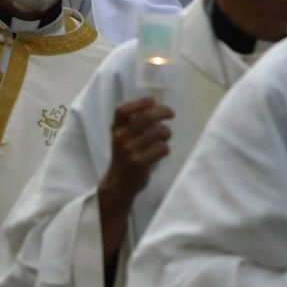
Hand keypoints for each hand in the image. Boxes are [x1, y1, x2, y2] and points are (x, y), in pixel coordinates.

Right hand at [96, 97, 172, 255]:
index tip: (153, 100)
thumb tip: (156, 109)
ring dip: (167, 132)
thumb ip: (133, 126)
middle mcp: (121, 138)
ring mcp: (130, 151)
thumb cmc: (124, 159)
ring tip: (166, 136)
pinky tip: (163, 151)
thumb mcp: (122, 140)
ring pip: (157, 132)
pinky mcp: (140, 163)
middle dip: (162, 112)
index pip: (122, 110)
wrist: (118, 185)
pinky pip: (161, 149)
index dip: (139, 102)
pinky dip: (166, 148)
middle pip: (145, 117)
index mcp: (116, 130)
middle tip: (171, 114)